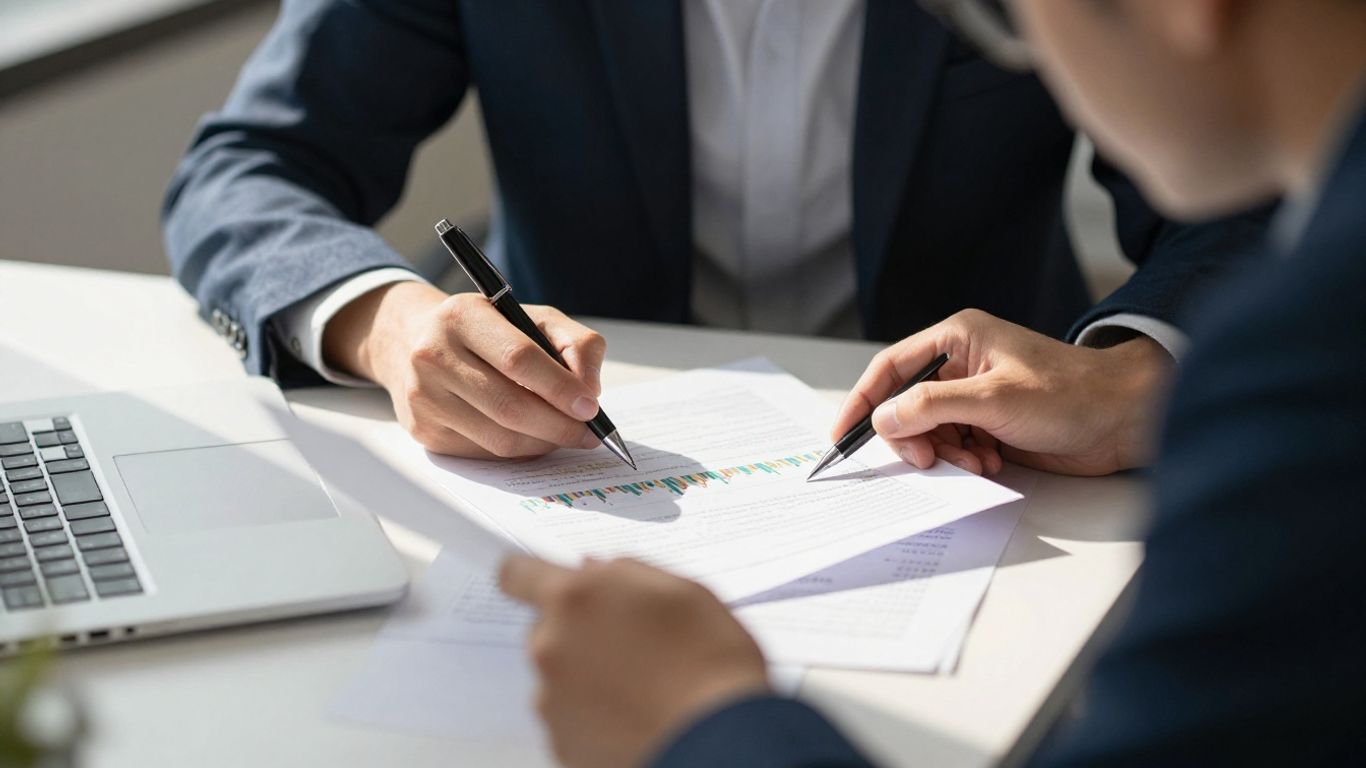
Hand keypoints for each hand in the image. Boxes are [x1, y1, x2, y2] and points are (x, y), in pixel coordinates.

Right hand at [323, 281, 605, 457]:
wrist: (415, 341)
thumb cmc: (487, 330)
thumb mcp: (533, 318)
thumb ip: (575, 344)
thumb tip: (589, 391)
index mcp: (463, 316)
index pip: (519, 358)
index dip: (560, 387)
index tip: (590, 407)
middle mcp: (434, 355)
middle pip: (510, 406)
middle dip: (559, 426)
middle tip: (589, 434)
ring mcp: (424, 396)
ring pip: (499, 438)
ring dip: (542, 443)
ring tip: (565, 435)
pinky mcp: (423, 430)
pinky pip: (484, 453)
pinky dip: (518, 451)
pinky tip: (532, 437)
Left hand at [499, 556, 770, 767]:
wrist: (720, 739)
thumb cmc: (711, 663)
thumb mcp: (682, 591)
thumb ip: (627, 571)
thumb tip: (596, 569)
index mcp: (576, 598)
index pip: (517, 574)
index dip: (527, 577)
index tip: (534, 582)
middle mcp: (551, 646)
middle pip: (546, 627)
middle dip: (578, 630)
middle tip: (629, 642)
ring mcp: (551, 698)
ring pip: (558, 673)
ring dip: (587, 673)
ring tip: (641, 684)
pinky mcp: (560, 740)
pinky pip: (568, 714)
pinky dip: (593, 712)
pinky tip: (634, 712)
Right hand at [832, 309, 1174, 476]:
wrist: (1126, 419)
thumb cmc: (1071, 394)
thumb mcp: (994, 398)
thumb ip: (932, 406)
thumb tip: (884, 417)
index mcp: (957, 338)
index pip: (890, 367)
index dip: (862, 400)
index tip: (842, 434)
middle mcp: (962, 363)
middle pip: (906, 404)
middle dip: (913, 437)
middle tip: (927, 461)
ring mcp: (976, 395)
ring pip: (930, 430)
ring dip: (944, 454)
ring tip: (977, 463)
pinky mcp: (992, 424)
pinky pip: (955, 445)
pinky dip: (964, 461)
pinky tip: (992, 464)